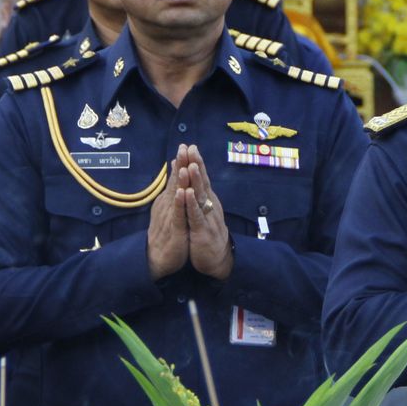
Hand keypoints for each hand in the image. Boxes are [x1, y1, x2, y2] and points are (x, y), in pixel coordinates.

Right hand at [147, 145, 195, 278]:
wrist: (157, 258)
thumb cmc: (166, 233)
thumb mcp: (170, 210)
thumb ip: (172, 191)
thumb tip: (175, 174)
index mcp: (168, 200)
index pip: (176, 178)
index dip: (181, 162)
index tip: (186, 145)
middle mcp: (167, 205)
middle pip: (175, 182)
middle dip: (181, 164)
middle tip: (184, 147)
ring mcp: (170, 216)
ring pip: (176, 195)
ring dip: (180, 180)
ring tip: (184, 164)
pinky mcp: (174, 229)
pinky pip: (177, 214)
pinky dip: (179, 203)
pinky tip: (181, 192)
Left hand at [181, 145, 233, 280]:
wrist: (218, 259)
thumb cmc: (208, 233)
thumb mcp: (204, 211)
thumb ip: (200, 195)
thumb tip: (195, 178)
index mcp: (208, 200)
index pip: (202, 178)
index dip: (196, 162)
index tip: (190, 146)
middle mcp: (210, 205)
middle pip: (203, 182)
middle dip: (197, 164)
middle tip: (191, 148)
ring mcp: (207, 217)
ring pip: (201, 196)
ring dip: (196, 181)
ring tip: (191, 166)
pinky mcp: (203, 231)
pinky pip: (196, 215)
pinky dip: (192, 204)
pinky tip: (188, 194)